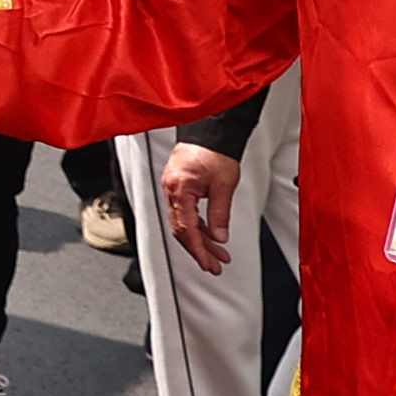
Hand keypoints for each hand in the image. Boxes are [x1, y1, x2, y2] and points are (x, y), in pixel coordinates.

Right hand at [158, 144, 238, 275]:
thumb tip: (219, 237)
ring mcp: (172, 188)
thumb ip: (220, 214)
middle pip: (181, 230)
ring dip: (200, 240)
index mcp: (179, 190)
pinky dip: (197, 226)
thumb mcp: (224, 185)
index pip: (186, 230)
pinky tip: (209, 234)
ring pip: (183, 222)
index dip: (198, 251)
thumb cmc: (215, 151)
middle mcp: (171, 190)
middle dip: (199, 250)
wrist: (211, 129)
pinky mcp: (178, 185)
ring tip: (217, 253)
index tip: (208, 264)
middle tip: (213, 265)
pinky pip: (184, 212)